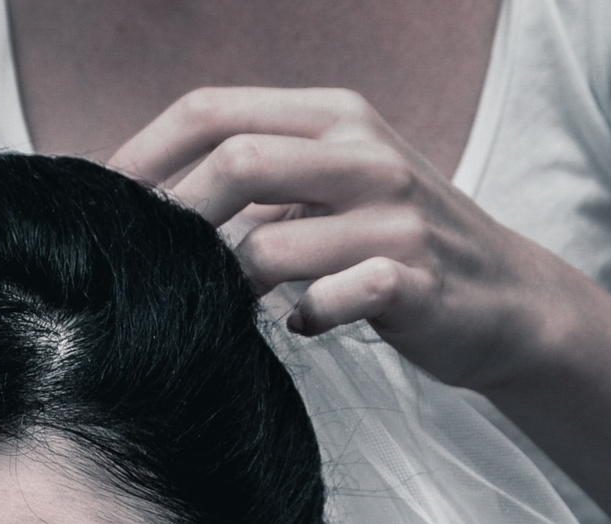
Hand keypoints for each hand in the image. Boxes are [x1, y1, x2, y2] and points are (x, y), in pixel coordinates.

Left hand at [109, 87, 580, 392]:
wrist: (506, 298)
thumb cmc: (392, 245)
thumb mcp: (331, 186)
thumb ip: (258, 180)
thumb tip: (148, 202)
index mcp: (334, 115)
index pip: (212, 111)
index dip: (143, 157)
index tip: (104, 207)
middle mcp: (365, 152)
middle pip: (235, 162)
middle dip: (177, 221)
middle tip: (151, 268)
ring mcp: (394, 216)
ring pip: (269, 245)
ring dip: (232, 287)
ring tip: (232, 306)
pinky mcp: (414, 280)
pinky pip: (327, 300)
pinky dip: (302, 319)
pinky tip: (305, 325)